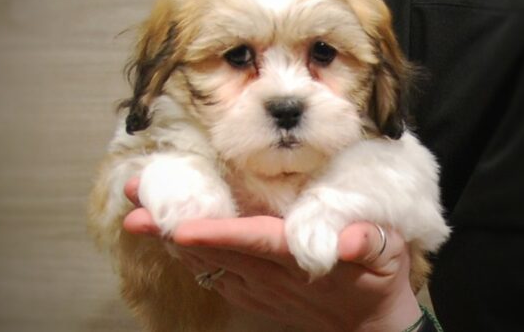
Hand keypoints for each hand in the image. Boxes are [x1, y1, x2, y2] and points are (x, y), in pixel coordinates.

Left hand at [123, 178, 420, 331]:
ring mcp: (261, 287)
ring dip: (172, 239)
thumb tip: (352, 239)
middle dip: (171, 227)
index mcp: (299, 256)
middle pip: (214, 250)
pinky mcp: (257, 293)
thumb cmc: (379, 278)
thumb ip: (370, 242)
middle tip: (135, 203)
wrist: (371, 325)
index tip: (179, 226)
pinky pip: (215, 275)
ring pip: (208, 262)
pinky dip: (190, 257)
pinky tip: (171, 241)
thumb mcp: (388, 254)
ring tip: (140, 215)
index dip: (216, 234)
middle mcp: (271, 274)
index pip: (252, 243)